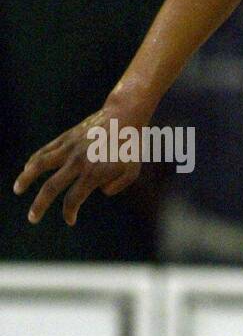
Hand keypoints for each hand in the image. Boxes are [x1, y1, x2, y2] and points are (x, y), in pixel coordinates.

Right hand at [13, 107, 144, 225]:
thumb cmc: (132, 146)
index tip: (70, 220)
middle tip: (32, 219)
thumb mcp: (131, 171)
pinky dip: (34, 160)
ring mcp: (69, 148)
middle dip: (40, 206)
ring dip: (26, 179)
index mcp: (93, 174)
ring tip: (17, 190)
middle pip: (51, 187)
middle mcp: (77, 162)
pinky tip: (27, 168)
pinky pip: (45, 151)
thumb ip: (116, 186)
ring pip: (40, 165)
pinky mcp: (66, 138)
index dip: (69, 213)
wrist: (124, 116)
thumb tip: (100, 190)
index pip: (73, 199)